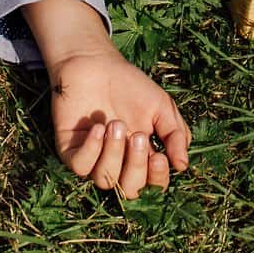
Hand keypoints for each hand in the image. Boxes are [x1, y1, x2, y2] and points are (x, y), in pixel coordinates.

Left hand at [45, 42, 191, 198]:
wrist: (97, 64)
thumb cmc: (131, 86)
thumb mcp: (162, 107)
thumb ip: (175, 135)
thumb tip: (183, 165)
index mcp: (142, 156)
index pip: (152, 184)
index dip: (157, 178)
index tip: (160, 157)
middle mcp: (118, 163)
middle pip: (129, 189)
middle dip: (136, 166)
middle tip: (137, 135)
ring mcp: (93, 158)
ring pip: (104, 180)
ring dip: (113, 153)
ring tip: (115, 123)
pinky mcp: (70, 150)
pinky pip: (81, 166)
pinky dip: (91, 150)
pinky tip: (98, 128)